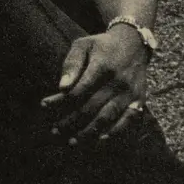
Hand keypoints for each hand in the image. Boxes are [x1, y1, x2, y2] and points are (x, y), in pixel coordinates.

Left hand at [40, 27, 148, 145]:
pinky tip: (99, 140)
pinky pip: (128, 121)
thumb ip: (72, 63)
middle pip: (91, 108)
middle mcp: (117, 81)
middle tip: (55, 130)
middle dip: (71, 121)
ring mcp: (129, 93)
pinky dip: (114, 132)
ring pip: (107, 118)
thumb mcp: (84, 44)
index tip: (44, 106)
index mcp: (102, 66)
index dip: (60, 101)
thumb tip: (62, 87)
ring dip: (88, 133)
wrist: (134, 43)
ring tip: (72, 141)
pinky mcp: (139, 100)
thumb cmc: (102, 45)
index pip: (79, 90)